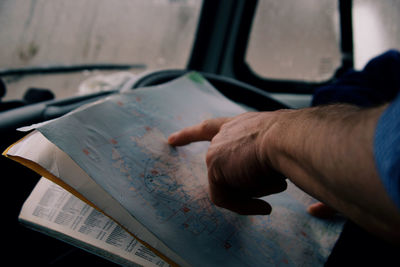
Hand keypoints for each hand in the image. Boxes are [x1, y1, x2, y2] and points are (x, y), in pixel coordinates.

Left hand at [168, 112, 286, 214]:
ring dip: (256, 191)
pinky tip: (265, 207)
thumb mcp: (275, 145)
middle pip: (225, 169)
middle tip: (258, 198)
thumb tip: (265, 177)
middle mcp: (224, 135)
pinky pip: (225, 198)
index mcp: (240, 125)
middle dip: (249, 185)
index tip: (171, 140)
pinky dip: (245, 206)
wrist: (288, 139)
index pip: (209, 128)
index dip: (190, 134)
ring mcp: (216, 151)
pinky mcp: (214, 168)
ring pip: (231, 185)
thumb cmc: (291, 142)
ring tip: (275, 183)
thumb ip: (262, 158)